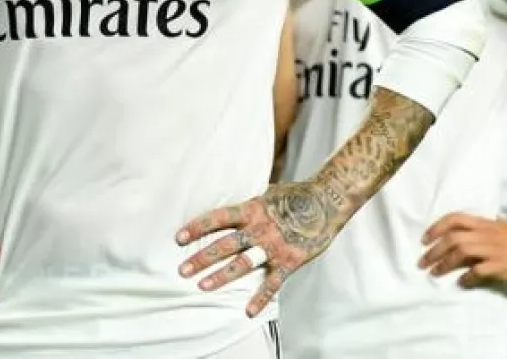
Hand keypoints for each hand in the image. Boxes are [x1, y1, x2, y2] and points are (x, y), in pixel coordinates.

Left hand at [176, 181, 343, 316]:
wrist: (327, 201)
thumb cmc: (295, 196)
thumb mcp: (266, 195)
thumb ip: (248, 207)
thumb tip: (228, 212)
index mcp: (252, 209)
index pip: (218, 218)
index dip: (197, 227)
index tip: (179, 238)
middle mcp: (260, 228)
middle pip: (225, 245)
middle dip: (202, 258)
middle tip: (183, 269)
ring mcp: (274, 246)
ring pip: (243, 264)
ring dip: (221, 276)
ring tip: (203, 286)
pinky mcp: (290, 261)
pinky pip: (273, 283)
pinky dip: (260, 298)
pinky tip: (248, 311)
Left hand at [420, 212, 506, 285]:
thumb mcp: (500, 226)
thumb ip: (484, 226)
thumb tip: (469, 229)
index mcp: (483, 224)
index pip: (454, 219)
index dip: (436, 228)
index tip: (424, 239)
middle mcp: (485, 235)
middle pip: (452, 239)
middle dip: (434, 251)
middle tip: (422, 263)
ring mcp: (493, 250)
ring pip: (461, 252)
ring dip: (444, 263)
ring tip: (434, 273)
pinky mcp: (501, 265)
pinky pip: (479, 270)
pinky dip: (467, 277)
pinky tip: (461, 282)